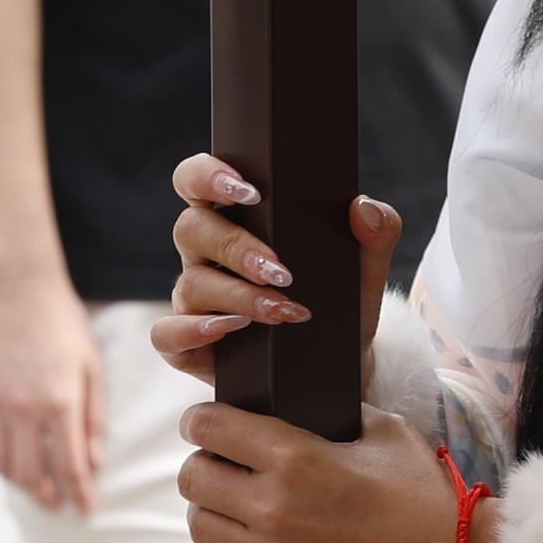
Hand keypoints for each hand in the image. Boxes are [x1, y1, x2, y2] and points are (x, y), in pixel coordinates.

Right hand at [0, 264, 105, 516]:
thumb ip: (94, 419)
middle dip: (48, 497)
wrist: (21, 289)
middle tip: (60, 504)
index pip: (70, 468)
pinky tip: (13, 455)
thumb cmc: (65, 326)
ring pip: (3, 465)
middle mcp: (23, 409)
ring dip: (22, 482)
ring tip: (38, 486)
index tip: (86, 511)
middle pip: (31, 476)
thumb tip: (93, 463)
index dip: (80, 496)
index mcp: (59, 403)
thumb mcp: (93, 368)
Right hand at [151, 157, 397, 388]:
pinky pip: (166, 334)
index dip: (208, 175)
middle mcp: (205, 254)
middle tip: (281, 269)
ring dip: (238, 295)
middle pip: (191, 228)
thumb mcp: (364, 271)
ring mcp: (193, 300)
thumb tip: (364, 207)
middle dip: (237, 247)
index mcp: (235, 219)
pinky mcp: (188, 345)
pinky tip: (234, 329)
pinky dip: (193, 330)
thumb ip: (376, 233)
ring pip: (190, 282)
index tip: (249, 189)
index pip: (196, 180)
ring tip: (282, 309)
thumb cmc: (341, 305)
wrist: (341, 366)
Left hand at [179, 404, 458, 542]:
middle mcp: (274, 505)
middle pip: (192, 478)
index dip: (200, 420)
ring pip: (199, 528)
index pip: (208, 425)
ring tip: (231, 511)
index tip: (206, 424)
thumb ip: (337, 415)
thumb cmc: (424, 496)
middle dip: (203, 465)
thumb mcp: (385, 431)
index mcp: (295, 456)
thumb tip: (306, 410)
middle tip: (223, 468)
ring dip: (210, 514)